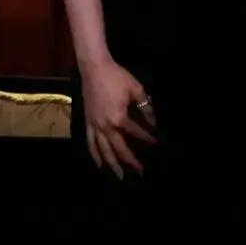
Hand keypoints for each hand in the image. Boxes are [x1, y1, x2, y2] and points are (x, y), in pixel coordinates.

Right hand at [80, 54, 157, 178]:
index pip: (136, 133)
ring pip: (103, 150)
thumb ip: (146, 106)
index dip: (148, 139)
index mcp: (119, 119)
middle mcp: (106, 126)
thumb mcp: (136, 89)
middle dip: (130, 161)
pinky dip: (95, 155)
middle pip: (119, 149)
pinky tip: (99, 164)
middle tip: (140, 172)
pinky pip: (90, 142)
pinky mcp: (88, 122)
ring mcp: (95, 126)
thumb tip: (153, 121)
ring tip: (119, 176)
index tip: (157, 144)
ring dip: (112, 164)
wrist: (94, 68)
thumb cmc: (117, 77)